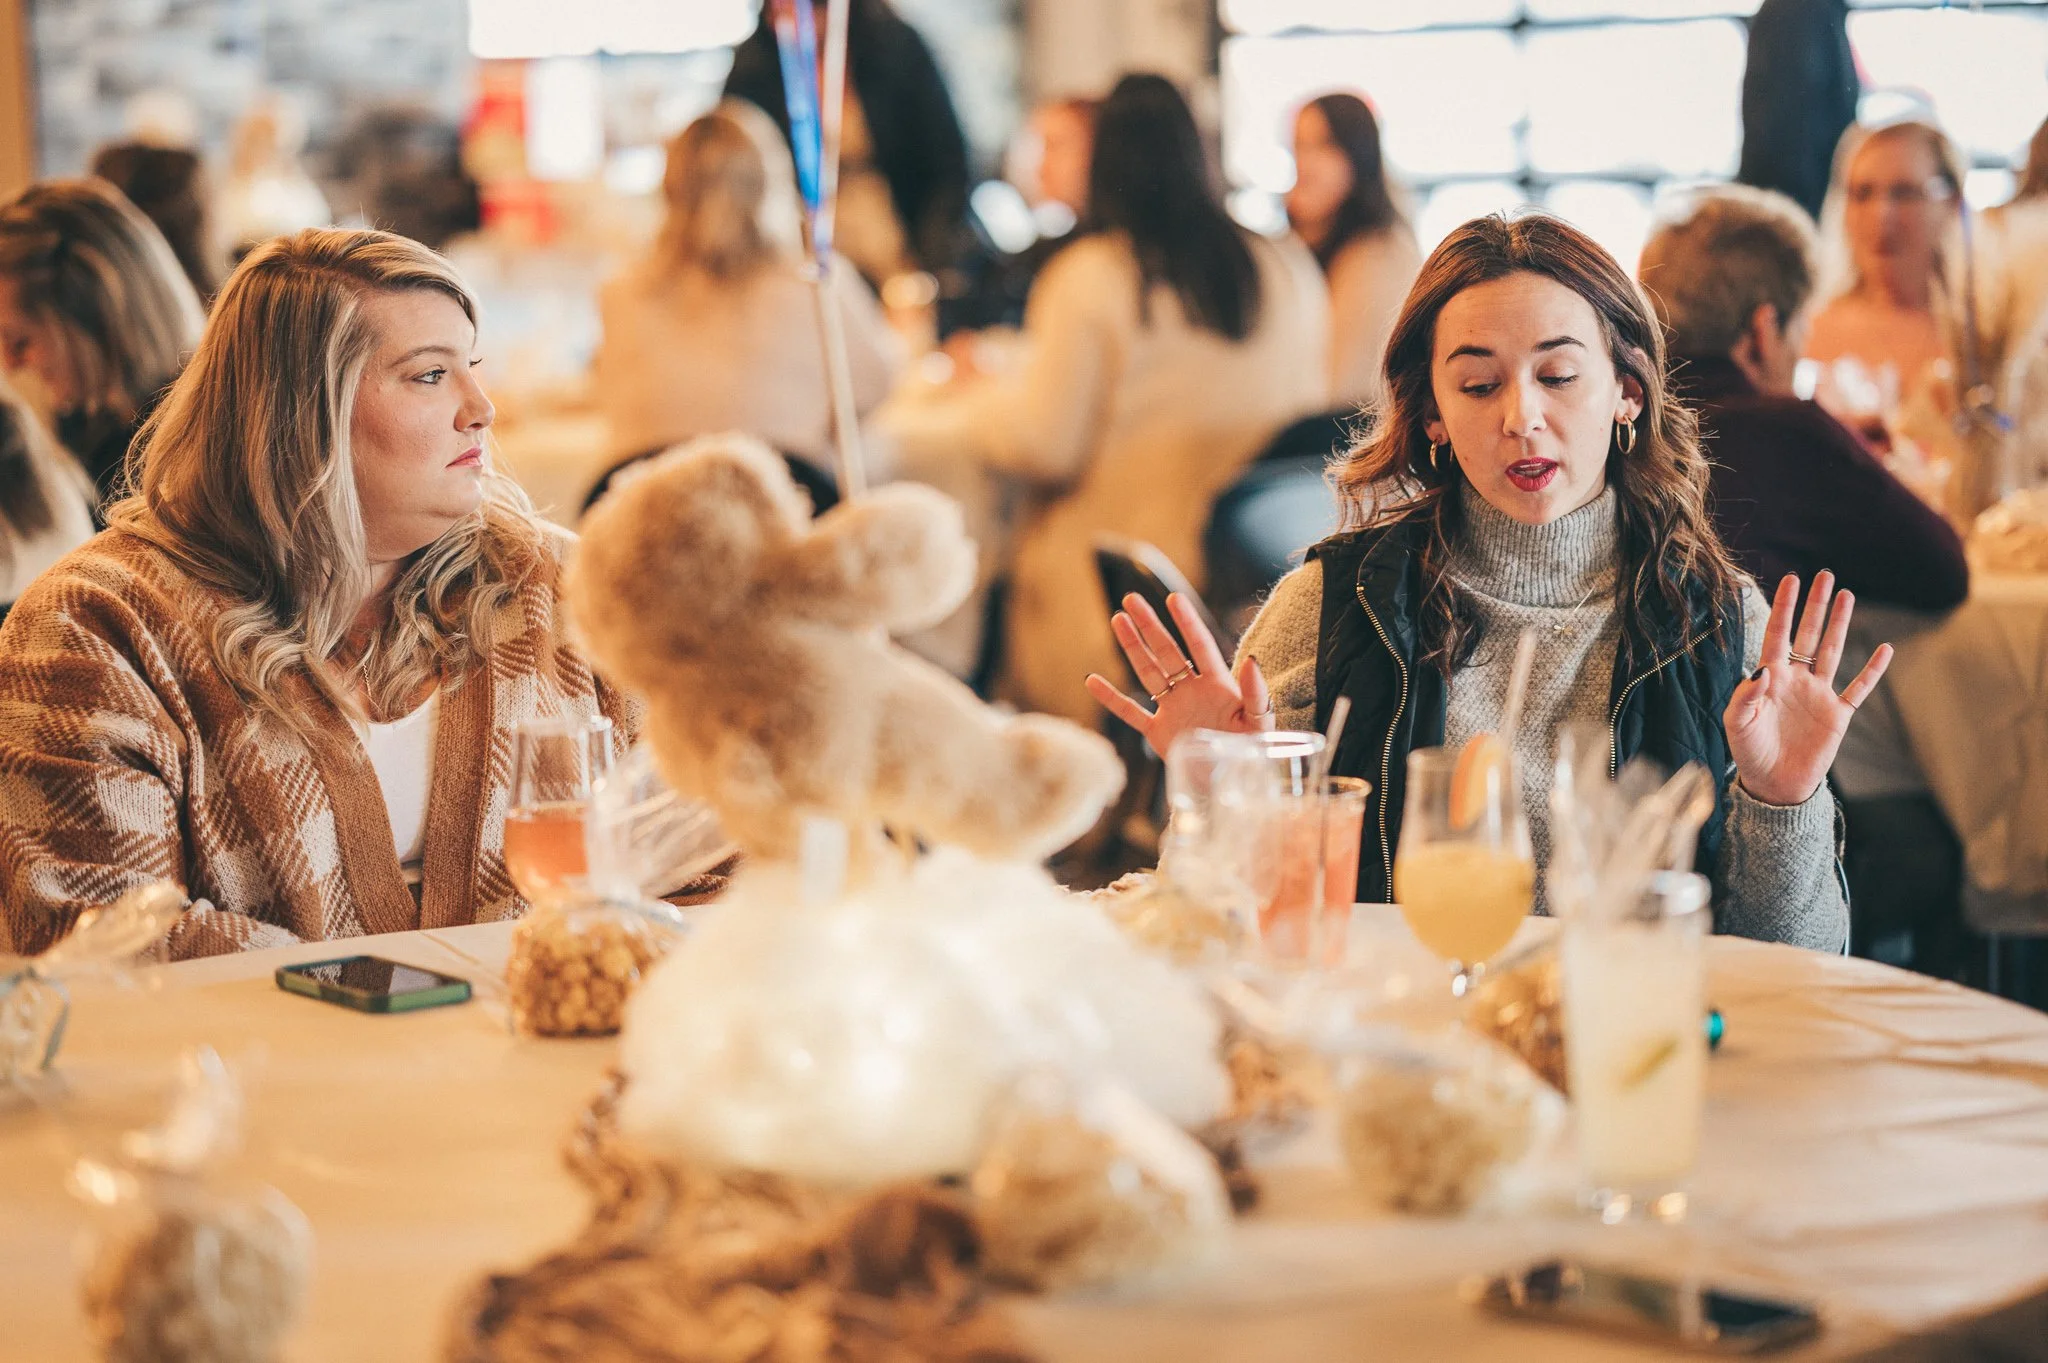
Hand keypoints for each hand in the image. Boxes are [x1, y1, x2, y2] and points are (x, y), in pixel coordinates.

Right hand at [1085, 593, 1271, 758]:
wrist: (1231, 786)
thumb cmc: (1251, 752)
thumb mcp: (1260, 723)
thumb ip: (1257, 693)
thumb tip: (1253, 659)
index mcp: (1218, 686)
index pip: (1200, 646)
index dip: (1187, 623)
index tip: (1174, 599)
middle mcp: (1192, 691)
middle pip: (1167, 652)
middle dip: (1150, 626)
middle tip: (1131, 599)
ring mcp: (1173, 710)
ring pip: (1148, 672)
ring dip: (1133, 648)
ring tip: (1119, 620)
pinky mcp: (1158, 733)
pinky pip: (1131, 713)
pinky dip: (1112, 699)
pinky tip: (1092, 681)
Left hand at [1724, 572, 1892, 806]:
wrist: (1774, 785)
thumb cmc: (1749, 753)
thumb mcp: (1737, 724)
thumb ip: (1745, 697)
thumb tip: (1761, 669)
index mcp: (1770, 678)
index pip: (1778, 634)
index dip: (1784, 607)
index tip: (1790, 578)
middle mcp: (1796, 680)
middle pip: (1808, 634)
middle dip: (1815, 605)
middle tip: (1825, 575)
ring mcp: (1819, 695)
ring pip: (1832, 651)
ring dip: (1840, 625)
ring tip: (1847, 596)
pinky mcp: (1838, 715)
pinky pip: (1858, 688)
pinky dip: (1873, 670)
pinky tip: (1886, 648)